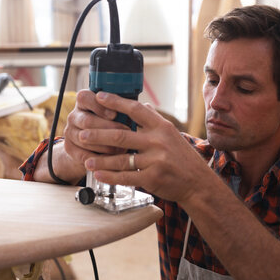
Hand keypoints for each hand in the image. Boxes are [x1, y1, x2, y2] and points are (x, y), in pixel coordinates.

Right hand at [63, 90, 129, 166]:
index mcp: (84, 102)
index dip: (100, 106)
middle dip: (107, 128)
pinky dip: (98, 159)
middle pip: (87, 120)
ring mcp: (70, 132)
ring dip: (105, 145)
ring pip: (85, 138)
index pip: (85, 98)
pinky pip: (82, 154)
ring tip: (122, 149)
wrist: (92, 147)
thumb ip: (123, 110)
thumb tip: (145, 108)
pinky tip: (111, 160)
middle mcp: (74, 115)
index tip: (115, 114)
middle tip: (125, 134)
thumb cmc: (111, 126)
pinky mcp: (69, 148)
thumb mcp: (116, 115)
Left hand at [80, 91, 213, 203]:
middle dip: (97, 134)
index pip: (136, 109)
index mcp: (161, 127)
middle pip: (121, 134)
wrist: (198, 183)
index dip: (116, 102)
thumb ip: (154, 120)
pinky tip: (99, 175)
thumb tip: (142, 104)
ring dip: (100, 160)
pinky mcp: (152, 178)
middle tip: (82, 134)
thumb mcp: (172, 134)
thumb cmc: (182, 158)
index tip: (99, 97)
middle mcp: (158, 141)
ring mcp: (155, 160)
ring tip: (86, 160)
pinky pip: (126, 177)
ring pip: (120, 158)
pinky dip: (110, 176)